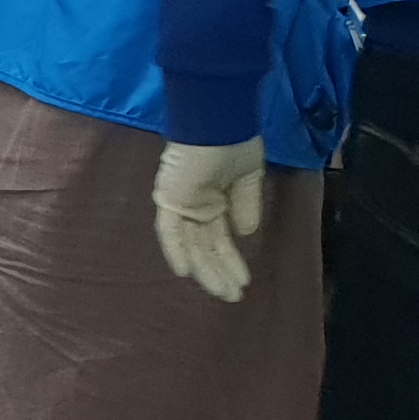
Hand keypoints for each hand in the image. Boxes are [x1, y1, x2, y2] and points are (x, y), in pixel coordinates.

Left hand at [151, 137, 268, 302]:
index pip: (219, 238)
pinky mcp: (169, 199)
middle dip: (220, 272)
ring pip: (193, 245)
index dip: (230, 260)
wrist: (221, 123)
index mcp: (212, 200)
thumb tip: (247, 234)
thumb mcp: (249, 177)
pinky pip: (170, 231)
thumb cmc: (236, 142)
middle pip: (206, 247)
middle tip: (233, 296)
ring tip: (225, 292)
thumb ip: (246, 205)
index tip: (244, 280)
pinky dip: (176, 250)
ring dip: (207, 269)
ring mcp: (180, 204)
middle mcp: (194, 206)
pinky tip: (185, 273)